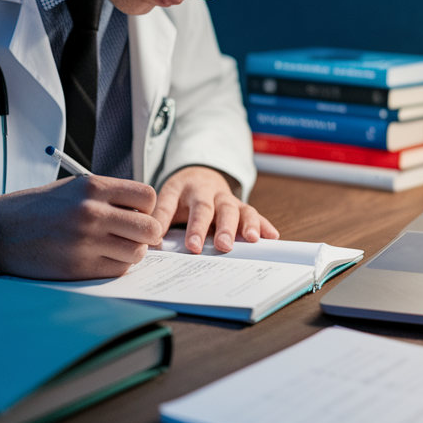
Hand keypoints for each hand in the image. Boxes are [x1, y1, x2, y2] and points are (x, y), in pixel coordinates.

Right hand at [0, 174, 162, 279]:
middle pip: (149, 228)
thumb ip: (109, 196)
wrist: (0, 230)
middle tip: (134, 236)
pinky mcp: (79, 268)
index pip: (147, 197)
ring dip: (131, 252)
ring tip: (113, 247)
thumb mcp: (74, 188)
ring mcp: (86, 242)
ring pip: (137, 253)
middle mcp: (92, 212)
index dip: (146, 208)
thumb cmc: (40, 208)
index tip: (136, 214)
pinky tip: (99, 258)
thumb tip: (144, 214)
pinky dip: (115, 266)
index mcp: (93, 187)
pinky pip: (117, 270)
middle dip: (147, 234)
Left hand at [149, 166, 278, 253]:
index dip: (191, 227)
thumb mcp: (166, 199)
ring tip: (250, 240)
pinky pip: (254, 214)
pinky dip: (263, 224)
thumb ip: (160, 218)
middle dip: (221, 227)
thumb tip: (149, 243)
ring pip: (238, 208)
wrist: (198, 175)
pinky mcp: (240, 206)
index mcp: (184, 189)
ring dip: (245, 224)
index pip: (187, 207)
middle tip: (222, 246)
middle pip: (216, 208)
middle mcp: (208, 192)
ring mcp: (226, 198)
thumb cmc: (180, 194)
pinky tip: (272, 236)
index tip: (192, 247)